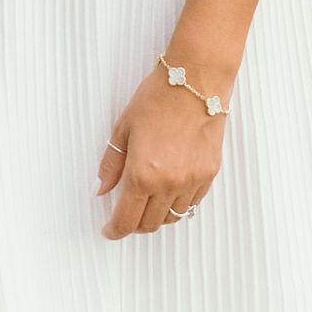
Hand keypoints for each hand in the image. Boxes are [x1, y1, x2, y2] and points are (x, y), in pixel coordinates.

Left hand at [94, 62, 230, 237]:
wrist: (195, 81)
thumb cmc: (156, 99)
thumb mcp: (123, 130)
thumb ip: (111, 165)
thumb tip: (102, 190)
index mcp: (142, 174)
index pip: (127, 219)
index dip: (115, 230)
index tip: (109, 230)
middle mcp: (169, 183)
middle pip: (150, 224)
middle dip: (134, 225)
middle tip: (124, 215)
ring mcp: (192, 181)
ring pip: (173, 217)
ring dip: (157, 216)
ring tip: (146, 203)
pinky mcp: (209, 174)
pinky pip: (192, 203)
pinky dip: (177, 204)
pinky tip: (168, 191)